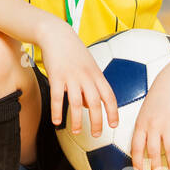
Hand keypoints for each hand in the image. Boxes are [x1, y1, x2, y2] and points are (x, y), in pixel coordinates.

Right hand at [35, 17, 118, 136]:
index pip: (109, 96)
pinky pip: (57, 97)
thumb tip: (87, 107)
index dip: (113, 112)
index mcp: (96, 74)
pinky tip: (57, 122)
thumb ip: (90, 85)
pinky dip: (57, 111)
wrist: (57, 34)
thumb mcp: (88, 66)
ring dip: (78, 120)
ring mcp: (71, 77)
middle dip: (98, 121)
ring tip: (77, 131)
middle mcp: (86, 77)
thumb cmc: (72, 51)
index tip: (114, 125)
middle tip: (97, 134)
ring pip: (76, 103)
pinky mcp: (56, 76)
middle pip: (95, 103)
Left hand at [129, 62, 169, 169]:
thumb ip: (144, 128)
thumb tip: (143, 147)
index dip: (137, 162)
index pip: (136, 147)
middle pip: (153, 151)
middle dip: (155, 167)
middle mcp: (153, 125)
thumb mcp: (144, 111)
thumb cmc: (157, 99)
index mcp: (141, 124)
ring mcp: (167, 124)